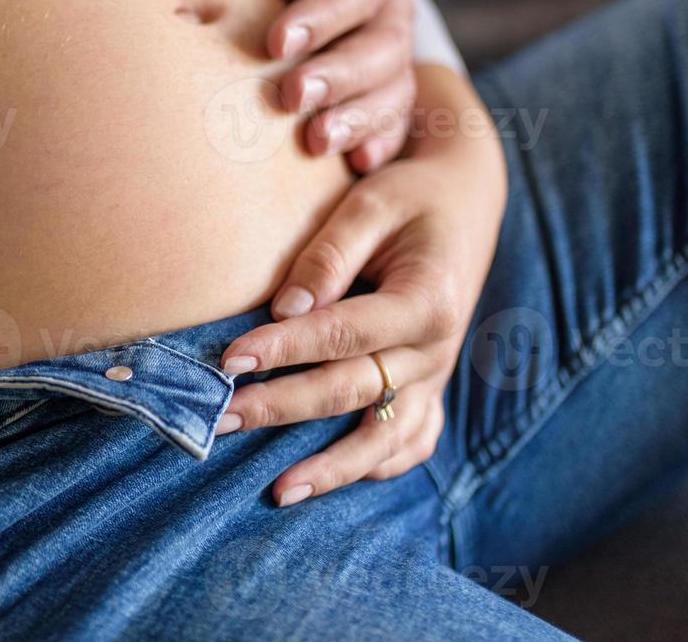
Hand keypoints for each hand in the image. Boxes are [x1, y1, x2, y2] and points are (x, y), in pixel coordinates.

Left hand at [167, 0, 416, 172]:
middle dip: (339, 75)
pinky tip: (354, 166)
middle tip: (291, 96)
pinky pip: (391, 125)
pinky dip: (376, 145)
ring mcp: (388, 57)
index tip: (275, 42)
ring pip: (392, 91)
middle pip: (382, 46)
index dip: (323, 15)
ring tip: (314, 141)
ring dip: (357, 119)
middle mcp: (390, 8)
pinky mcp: (375, 97)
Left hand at [215, 67, 506, 506]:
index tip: (228, 358)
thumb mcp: (371, 205)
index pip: (343, 334)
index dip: (284, 348)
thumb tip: (283, 309)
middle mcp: (438, 349)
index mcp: (428, 301)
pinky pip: (411, 441)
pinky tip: (331, 481)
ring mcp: (438, 375)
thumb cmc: (411, 196)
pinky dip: (376, 466)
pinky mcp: (432, 386)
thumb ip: (327, 257)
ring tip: (277, 491)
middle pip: (352, 391)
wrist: (467, 196)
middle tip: (220, 418)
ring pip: (385, 436)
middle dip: (282, 408)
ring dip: (331, 468)